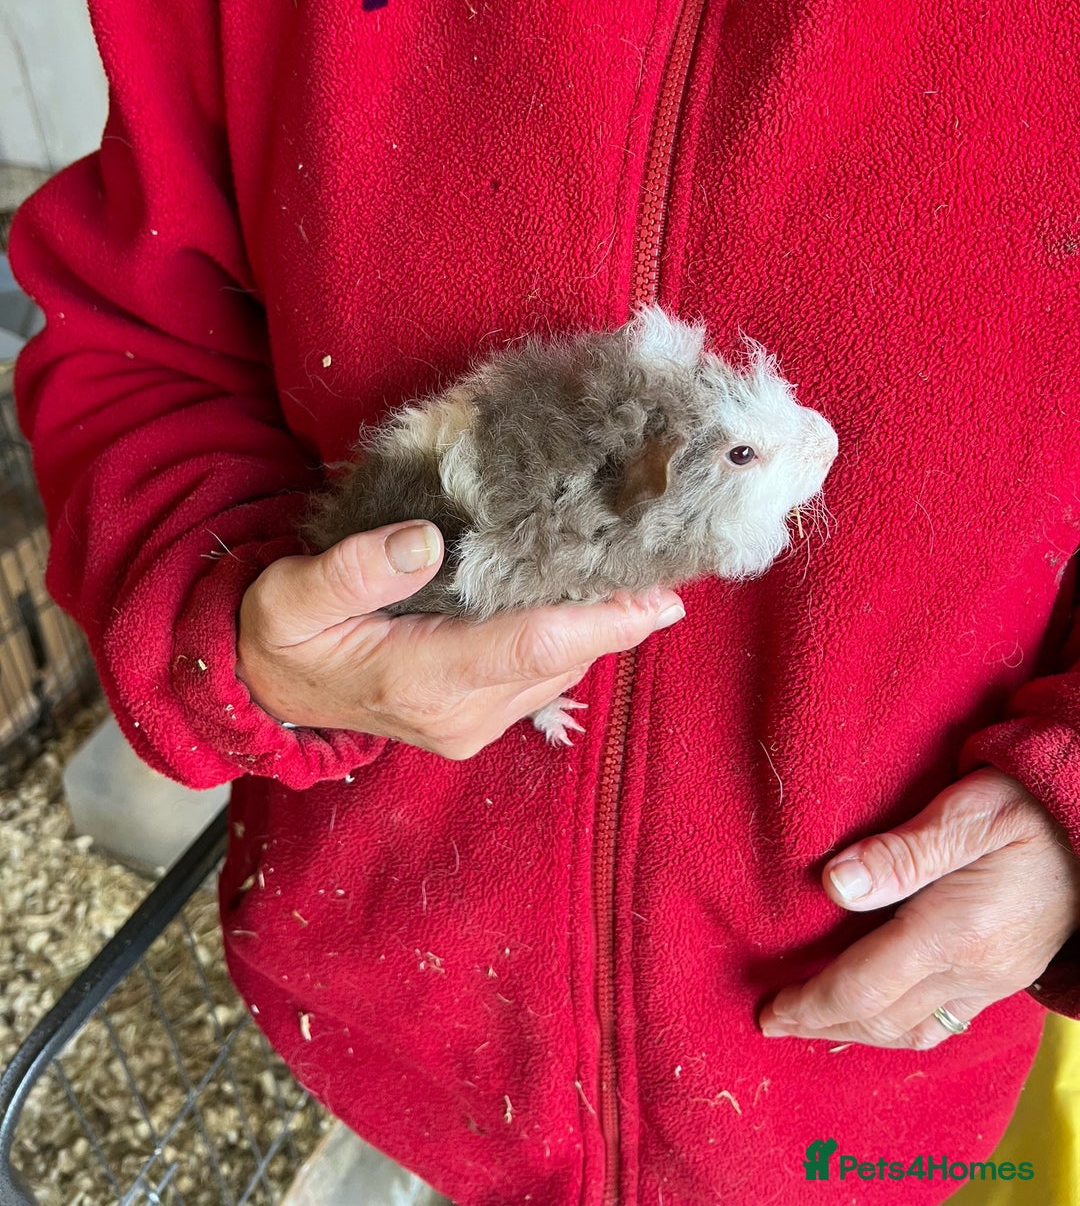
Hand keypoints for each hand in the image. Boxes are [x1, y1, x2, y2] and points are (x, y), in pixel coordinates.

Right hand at [236, 520, 683, 758]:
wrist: (265, 691)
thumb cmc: (280, 634)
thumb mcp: (291, 595)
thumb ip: (353, 570)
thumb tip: (425, 539)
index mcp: (420, 681)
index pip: (532, 648)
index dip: (602, 621)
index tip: (660, 592)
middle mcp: (460, 714)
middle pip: (562, 658)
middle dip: (617, 614)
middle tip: (662, 556)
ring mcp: (473, 723)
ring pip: (561, 668)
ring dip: (598, 625)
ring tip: (631, 565)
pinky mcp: (478, 718)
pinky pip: (544, 674)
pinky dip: (571, 637)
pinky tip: (582, 594)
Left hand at [759, 767, 1079, 1048]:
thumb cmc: (1030, 806)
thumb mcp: (967, 812)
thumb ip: (901, 852)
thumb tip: (833, 883)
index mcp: (955, 931)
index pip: (864, 985)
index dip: (810, 1003)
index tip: (768, 1011)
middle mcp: (973, 969)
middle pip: (882, 1019)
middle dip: (823, 1024)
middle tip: (774, 1019)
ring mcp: (992, 980)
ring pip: (912, 1032)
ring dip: (858, 1032)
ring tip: (815, 1021)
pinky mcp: (1003, 977)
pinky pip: (941, 1023)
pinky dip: (897, 1026)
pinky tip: (875, 1011)